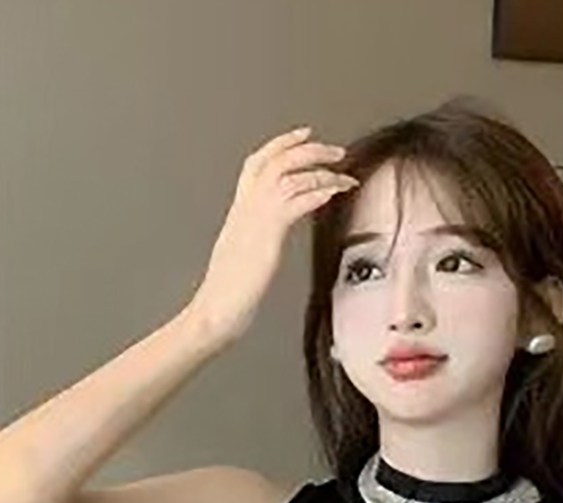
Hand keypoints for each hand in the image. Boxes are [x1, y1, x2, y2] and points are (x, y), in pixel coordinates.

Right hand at [188, 126, 358, 343]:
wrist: (217, 308)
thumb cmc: (228, 291)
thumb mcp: (240, 253)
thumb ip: (254, 236)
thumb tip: (266, 235)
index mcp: (239, 210)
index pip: (257, 162)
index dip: (282, 144)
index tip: (304, 134)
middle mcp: (247, 206)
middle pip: (278, 159)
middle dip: (310, 149)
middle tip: (336, 150)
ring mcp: (257, 217)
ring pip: (292, 174)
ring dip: (323, 170)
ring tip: (345, 174)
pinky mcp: (270, 233)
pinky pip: (298, 200)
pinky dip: (320, 191)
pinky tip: (335, 192)